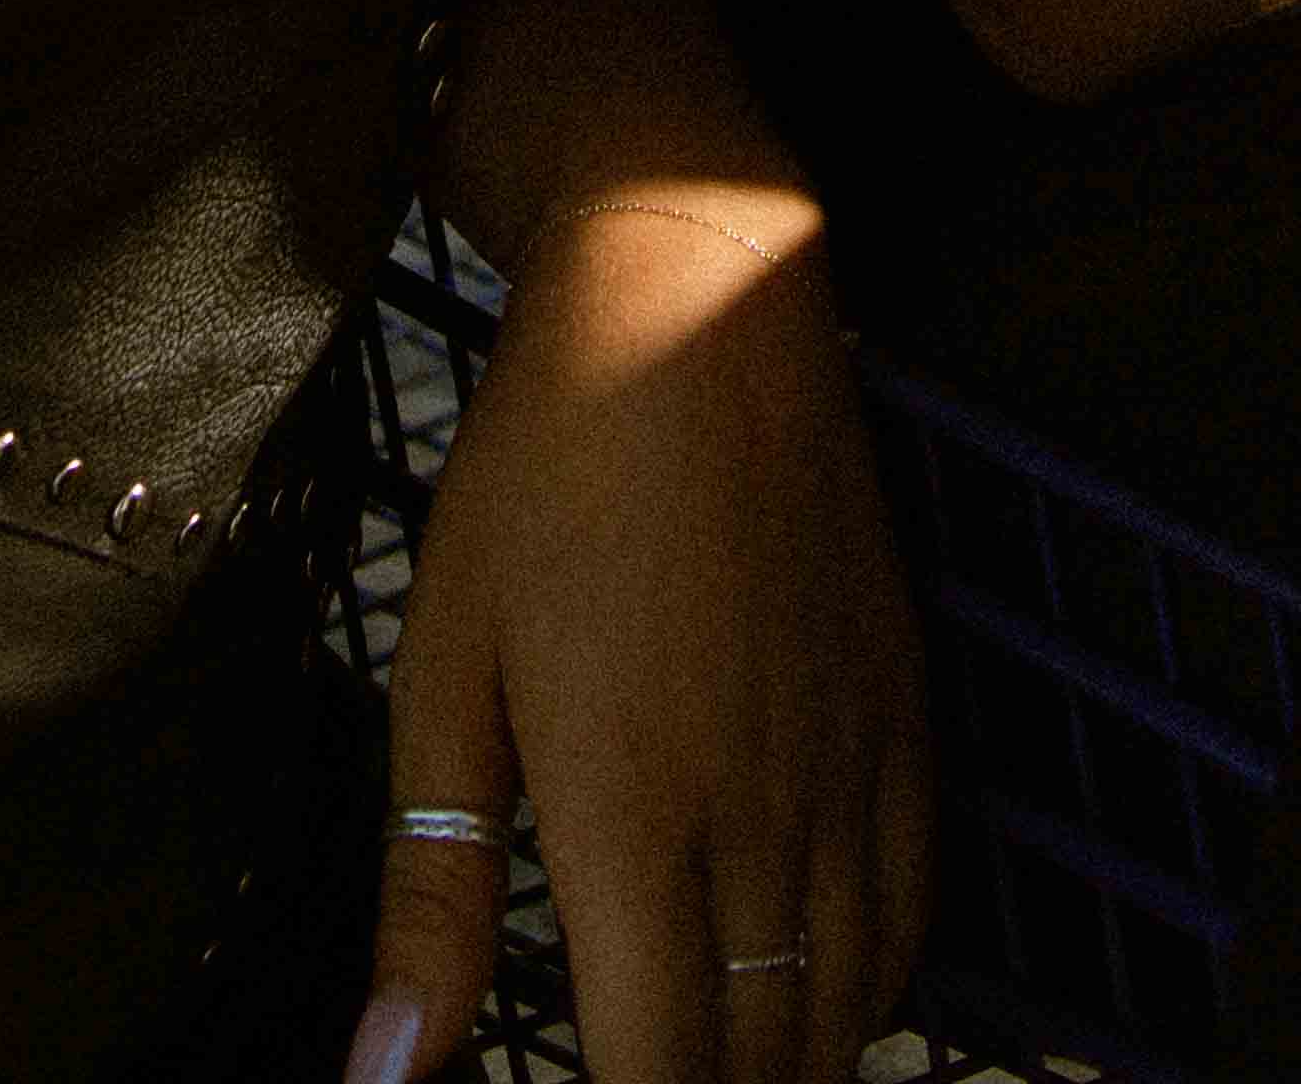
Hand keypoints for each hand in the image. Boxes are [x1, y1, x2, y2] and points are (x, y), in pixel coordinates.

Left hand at [353, 179, 933, 1083]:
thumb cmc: (543, 475)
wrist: (700, 294)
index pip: (660, 1079)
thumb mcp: (445, 666)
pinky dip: (868, 988)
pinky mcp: (905, 711)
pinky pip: (915, 909)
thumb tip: (385, 1078)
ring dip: (788, 1069)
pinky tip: (816, 995)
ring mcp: (851, 765)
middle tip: (641, 1076)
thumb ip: (432, 891)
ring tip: (720, 1066)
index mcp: (634, 819)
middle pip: (766, 1067)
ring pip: (849, 1009)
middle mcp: (763, 817)